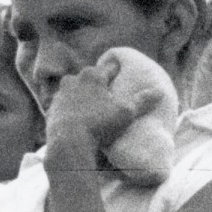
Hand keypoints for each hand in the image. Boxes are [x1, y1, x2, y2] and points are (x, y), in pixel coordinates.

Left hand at [45, 55, 164, 163]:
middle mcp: (74, 80)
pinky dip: (70, 109)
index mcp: (93, 76)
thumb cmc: (99, 124)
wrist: (68, 142)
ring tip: (90, 105)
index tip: (121, 74)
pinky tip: (75, 117)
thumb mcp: (125, 113)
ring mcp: (60, 94)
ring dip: (81, 95)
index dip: (117, 72)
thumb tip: (160, 92)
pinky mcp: (51, 109)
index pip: (110, 69)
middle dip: (98, 83)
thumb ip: (142, 101)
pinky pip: (63, 106)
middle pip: (90, 78)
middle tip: (107, 93)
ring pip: (73, 90)